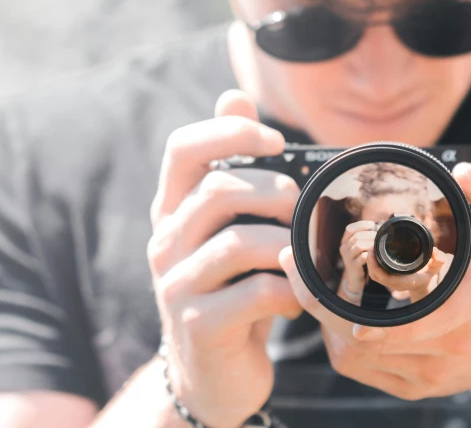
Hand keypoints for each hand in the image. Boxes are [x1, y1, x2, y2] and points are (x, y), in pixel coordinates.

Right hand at [148, 90, 301, 427]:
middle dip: (275, 194)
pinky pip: (254, 292)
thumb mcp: (228, 229)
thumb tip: (233, 97)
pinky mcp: (197, 324)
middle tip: (303, 211)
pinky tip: (297, 297)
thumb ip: (231, 169)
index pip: (183, 149)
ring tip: (305, 257)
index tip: (276, 140)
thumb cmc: (230, 289)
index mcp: (173, 210)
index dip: (229, 133)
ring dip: (287, 244)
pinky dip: (290, 290)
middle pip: (217, 191)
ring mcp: (175, 285)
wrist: (212, 373)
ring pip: (237, 242)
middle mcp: (165, 242)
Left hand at [280, 163, 470, 425]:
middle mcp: (454, 345)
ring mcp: (431, 372)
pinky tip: (329, 309)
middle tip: (293, 259)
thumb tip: (464, 172)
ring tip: (304, 276)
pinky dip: (333, 339)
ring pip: (355, 354)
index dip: (370, 312)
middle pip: (368, 336)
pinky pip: (358, 368)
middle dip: (320, 300)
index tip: (323, 280)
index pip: (420, 317)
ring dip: (322, 317)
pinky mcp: (415, 387)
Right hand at [337, 221, 375, 301]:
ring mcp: (347, 258)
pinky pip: (363, 257)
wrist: (354, 279)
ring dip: (371, 243)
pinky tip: (376, 254)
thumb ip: (364, 237)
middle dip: (370, 235)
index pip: (350, 229)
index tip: (372, 224)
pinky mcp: (353, 266)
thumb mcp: (359, 247)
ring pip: (359, 245)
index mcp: (344, 241)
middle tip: (379, 236)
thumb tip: (379, 225)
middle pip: (356, 236)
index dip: (361, 225)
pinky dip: (371, 254)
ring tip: (378, 244)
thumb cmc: (360, 260)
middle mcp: (344, 248)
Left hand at [366, 247, 453, 302]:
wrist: (426, 282)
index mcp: (405, 281)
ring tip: (370, 249)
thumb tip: (436, 253)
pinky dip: (373, 265)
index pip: (385, 277)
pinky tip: (373, 254)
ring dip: (370, 264)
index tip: (372, 252)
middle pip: (376, 276)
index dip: (375, 266)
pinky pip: (377, 274)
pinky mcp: (389, 278)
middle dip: (370, 263)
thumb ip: (438, 260)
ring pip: (375, 275)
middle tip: (369, 247)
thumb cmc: (429, 274)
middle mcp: (396, 283)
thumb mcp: (436, 267)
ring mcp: (391, 282)